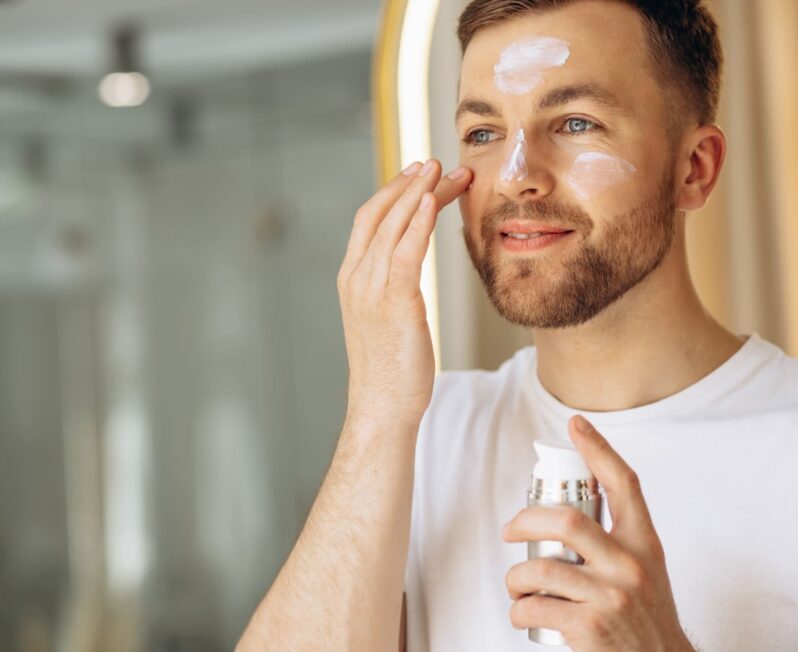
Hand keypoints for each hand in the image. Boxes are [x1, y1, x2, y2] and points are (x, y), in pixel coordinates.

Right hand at [337, 160, 472, 430]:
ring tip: (446, 171)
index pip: (369, 220)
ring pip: (394, 225)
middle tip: (437, 162)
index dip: (392, 191)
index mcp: (351, 279)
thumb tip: (408, 276)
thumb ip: (392, 291)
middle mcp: (356, 278)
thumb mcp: (385, 322)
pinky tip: (434, 199)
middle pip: (381, 213)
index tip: (418, 174)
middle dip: (410, 182)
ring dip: (421, 192)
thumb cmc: (390, 372)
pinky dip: (419, 220)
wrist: (382, 407)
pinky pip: (406, 250)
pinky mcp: (395, 302)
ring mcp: (371, 289)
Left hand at [501, 415, 692, 651]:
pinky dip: (517, 609)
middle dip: (526, 520)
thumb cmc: (645, 617)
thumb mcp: (646, 570)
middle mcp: (629, 565)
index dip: (598, 449)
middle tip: (510, 530)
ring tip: (517, 587)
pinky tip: (522, 612)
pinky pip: (535, 606)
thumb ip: (616, 542)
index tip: (576, 424)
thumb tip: (565, 516)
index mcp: (645, 544)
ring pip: (540, 568)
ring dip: (516, 578)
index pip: (624, 485)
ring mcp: (610, 596)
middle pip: (566, 521)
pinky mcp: (589, 626)